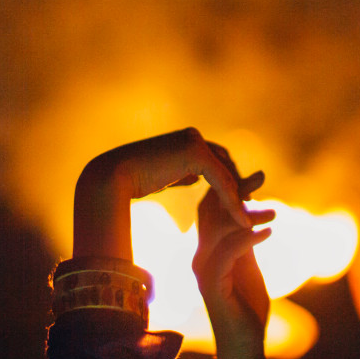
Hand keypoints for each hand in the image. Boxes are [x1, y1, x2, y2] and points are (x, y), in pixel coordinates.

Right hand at [72, 127, 250, 260]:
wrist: (111, 177)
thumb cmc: (130, 181)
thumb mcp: (163, 176)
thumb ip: (181, 173)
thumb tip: (194, 178)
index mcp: (185, 139)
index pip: (217, 161)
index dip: (229, 183)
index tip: (237, 206)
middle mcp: (192, 136)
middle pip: (227, 165)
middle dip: (239, 190)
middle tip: (248, 214)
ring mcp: (195, 141)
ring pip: (226, 174)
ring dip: (238, 199)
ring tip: (246, 222)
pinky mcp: (196, 152)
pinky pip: (221, 181)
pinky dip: (232, 202)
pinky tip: (240, 221)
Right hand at [193, 150, 273, 358]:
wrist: (244, 345)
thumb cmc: (247, 306)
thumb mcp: (248, 265)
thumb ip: (245, 240)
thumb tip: (254, 212)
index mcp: (206, 249)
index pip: (212, 209)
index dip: (230, 189)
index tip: (256, 174)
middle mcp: (200, 255)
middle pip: (210, 211)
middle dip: (235, 191)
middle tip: (260, 176)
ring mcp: (203, 269)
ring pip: (218, 228)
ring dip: (247, 214)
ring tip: (275, 211)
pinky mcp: (212, 285)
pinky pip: (228, 253)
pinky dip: (248, 238)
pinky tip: (269, 232)